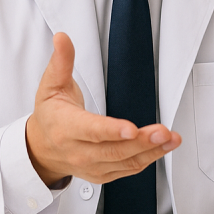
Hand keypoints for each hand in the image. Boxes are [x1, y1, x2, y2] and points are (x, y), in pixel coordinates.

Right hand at [25, 32, 181, 186]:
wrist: (41, 148)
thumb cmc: (51, 115)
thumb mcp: (51, 85)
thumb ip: (61, 61)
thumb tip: (62, 38)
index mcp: (65, 128)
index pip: (90, 130)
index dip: (111, 131)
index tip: (131, 129)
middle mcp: (78, 151)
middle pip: (113, 150)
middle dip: (142, 142)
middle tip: (164, 132)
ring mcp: (91, 166)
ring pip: (124, 162)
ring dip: (152, 151)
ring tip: (172, 139)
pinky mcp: (102, 174)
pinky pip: (127, 170)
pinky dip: (148, 160)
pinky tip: (163, 148)